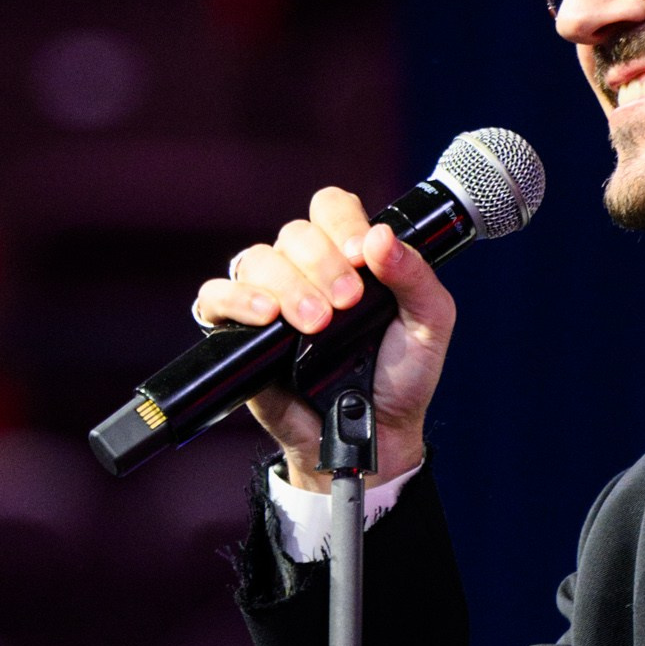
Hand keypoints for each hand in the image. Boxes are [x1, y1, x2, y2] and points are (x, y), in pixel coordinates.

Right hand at [192, 185, 454, 489]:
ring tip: (315, 323)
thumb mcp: (429, 325)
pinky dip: (236, 300)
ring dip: (288, 285)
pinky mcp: (241, 335)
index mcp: (348, 258)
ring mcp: (271, 300)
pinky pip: (215, 298)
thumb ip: (415, 276)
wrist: (374, 437)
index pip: (331, 208)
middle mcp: (306, 271)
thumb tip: (381, 237)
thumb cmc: (399, 379)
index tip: (362, 256)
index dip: (342, 223)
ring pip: (257, 260)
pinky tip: (266, 318)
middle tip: (347, 303)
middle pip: (294, 233)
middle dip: (322, 263)